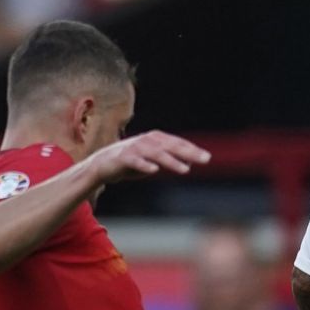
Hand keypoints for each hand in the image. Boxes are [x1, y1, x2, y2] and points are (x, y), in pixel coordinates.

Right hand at [96, 131, 211, 182]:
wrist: (102, 164)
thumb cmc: (132, 162)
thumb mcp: (154, 161)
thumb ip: (170, 159)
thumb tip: (190, 163)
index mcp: (155, 139)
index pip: (177, 143)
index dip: (193, 149)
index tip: (207, 158)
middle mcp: (147, 140)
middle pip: (171, 146)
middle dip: (189, 153)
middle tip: (205, 160)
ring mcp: (134, 148)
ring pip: (156, 154)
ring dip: (171, 161)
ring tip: (185, 169)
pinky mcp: (123, 158)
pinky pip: (135, 161)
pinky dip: (145, 165)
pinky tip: (154, 170)